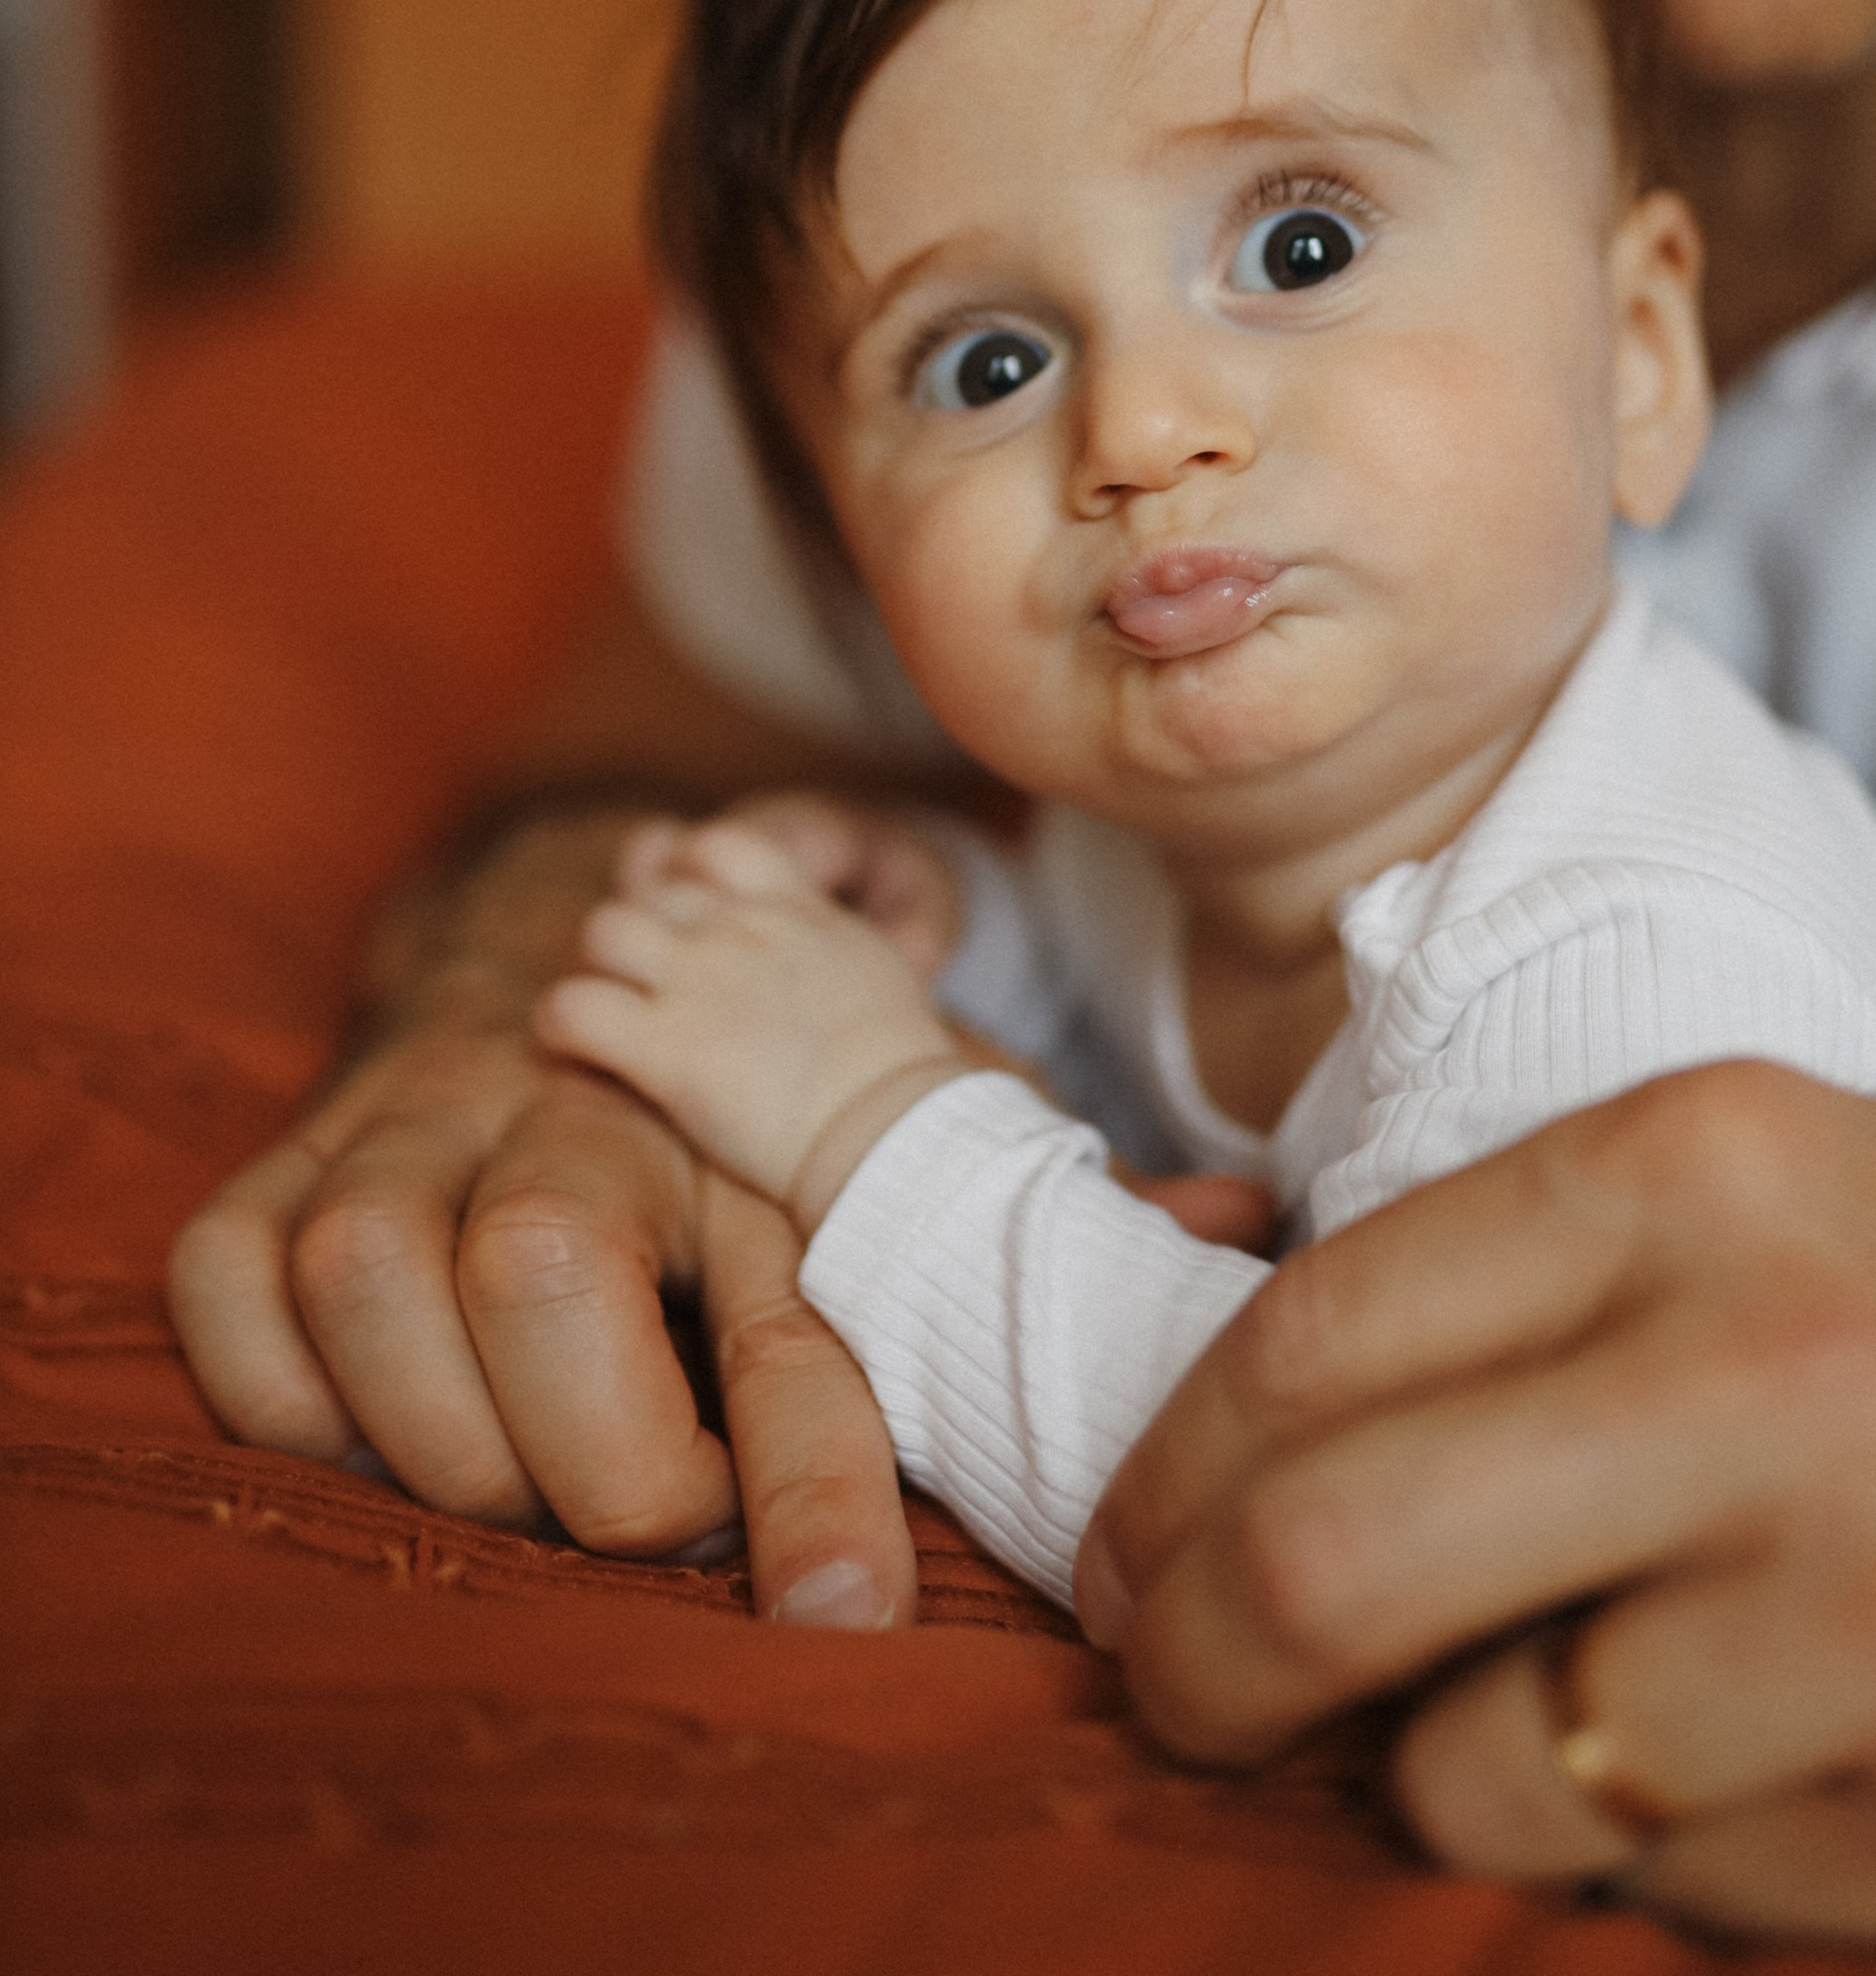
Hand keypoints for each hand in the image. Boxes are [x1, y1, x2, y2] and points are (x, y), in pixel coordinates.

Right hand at [167, 807, 918, 1625]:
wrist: (582, 927)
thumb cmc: (740, 1111)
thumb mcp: (853, 1189)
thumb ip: (921, 1309)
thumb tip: (977, 1489)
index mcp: (741, 1128)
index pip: (789, 1319)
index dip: (816, 1484)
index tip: (847, 1617)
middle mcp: (566, 1095)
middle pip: (542, 1267)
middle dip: (590, 1459)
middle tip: (648, 1515)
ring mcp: (413, 1106)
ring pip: (365, 1266)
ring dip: (427, 1434)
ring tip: (510, 1479)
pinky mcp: (295, 1141)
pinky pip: (229, 1270)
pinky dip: (278, 1387)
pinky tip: (366, 1429)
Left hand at [541, 817, 966, 1227]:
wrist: (892, 1125)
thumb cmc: (899, 1071)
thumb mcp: (876, 968)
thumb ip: (830, 940)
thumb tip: (828, 942)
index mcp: (796, 908)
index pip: (720, 845)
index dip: (686, 868)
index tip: (682, 908)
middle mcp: (741, 928)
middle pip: (650, 890)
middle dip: (638, 929)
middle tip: (643, 984)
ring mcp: (699, 981)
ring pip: (603, 930)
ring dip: (598, 967)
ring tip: (608, 1012)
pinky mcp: (664, 1048)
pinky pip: (572, 1007)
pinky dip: (560, 1024)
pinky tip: (576, 1049)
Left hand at [1074, 1064, 1875, 1942]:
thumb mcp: (1753, 1208)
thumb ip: (1511, 1297)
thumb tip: (1215, 1460)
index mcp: (1696, 1171)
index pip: (1308, 1337)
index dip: (1163, 1471)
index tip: (1122, 1549)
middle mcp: (1782, 1367)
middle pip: (1329, 1559)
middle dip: (1190, 1657)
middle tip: (1174, 1688)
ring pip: (1469, 1765)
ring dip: (1433, 1768)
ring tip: (1514, 1710)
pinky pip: (1649, 1882)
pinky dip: (1623, 1849)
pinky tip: (1714, 1761)